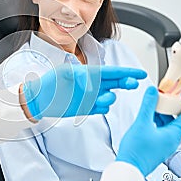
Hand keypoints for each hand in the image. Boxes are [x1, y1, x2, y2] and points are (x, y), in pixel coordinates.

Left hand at [22, 64, 146, 119]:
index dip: (127, 72)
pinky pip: (101, 109)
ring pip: (109, 98)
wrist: (39, 99)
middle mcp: (93, 85)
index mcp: (90, 73)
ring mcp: (91, 97)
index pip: (113, 72)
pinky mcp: (87, 109)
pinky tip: (98, 106)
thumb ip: (79, 74)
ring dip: (110, 98)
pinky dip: (102, 108)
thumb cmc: (50, 82)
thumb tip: (91, 83)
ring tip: (105, 97)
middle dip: (126, 83)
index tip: (140, 74)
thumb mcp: (63, 72)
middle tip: (132, 84)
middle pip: (116, 84)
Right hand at [116, 86, 180, 176]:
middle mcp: (171, 140)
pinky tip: (148, 117)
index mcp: (173, 135)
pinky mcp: (156, 147)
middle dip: (172, 106)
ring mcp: (164, 144)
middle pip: (177, 119)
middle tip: (166, 96)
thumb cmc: (136, 151)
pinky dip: (157, 121)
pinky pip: (161, 130)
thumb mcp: (142, 123)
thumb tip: (153, 91)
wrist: (129, 167)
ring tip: (154, 104)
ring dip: (163, 114)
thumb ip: (148, 105)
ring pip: (168, 125)